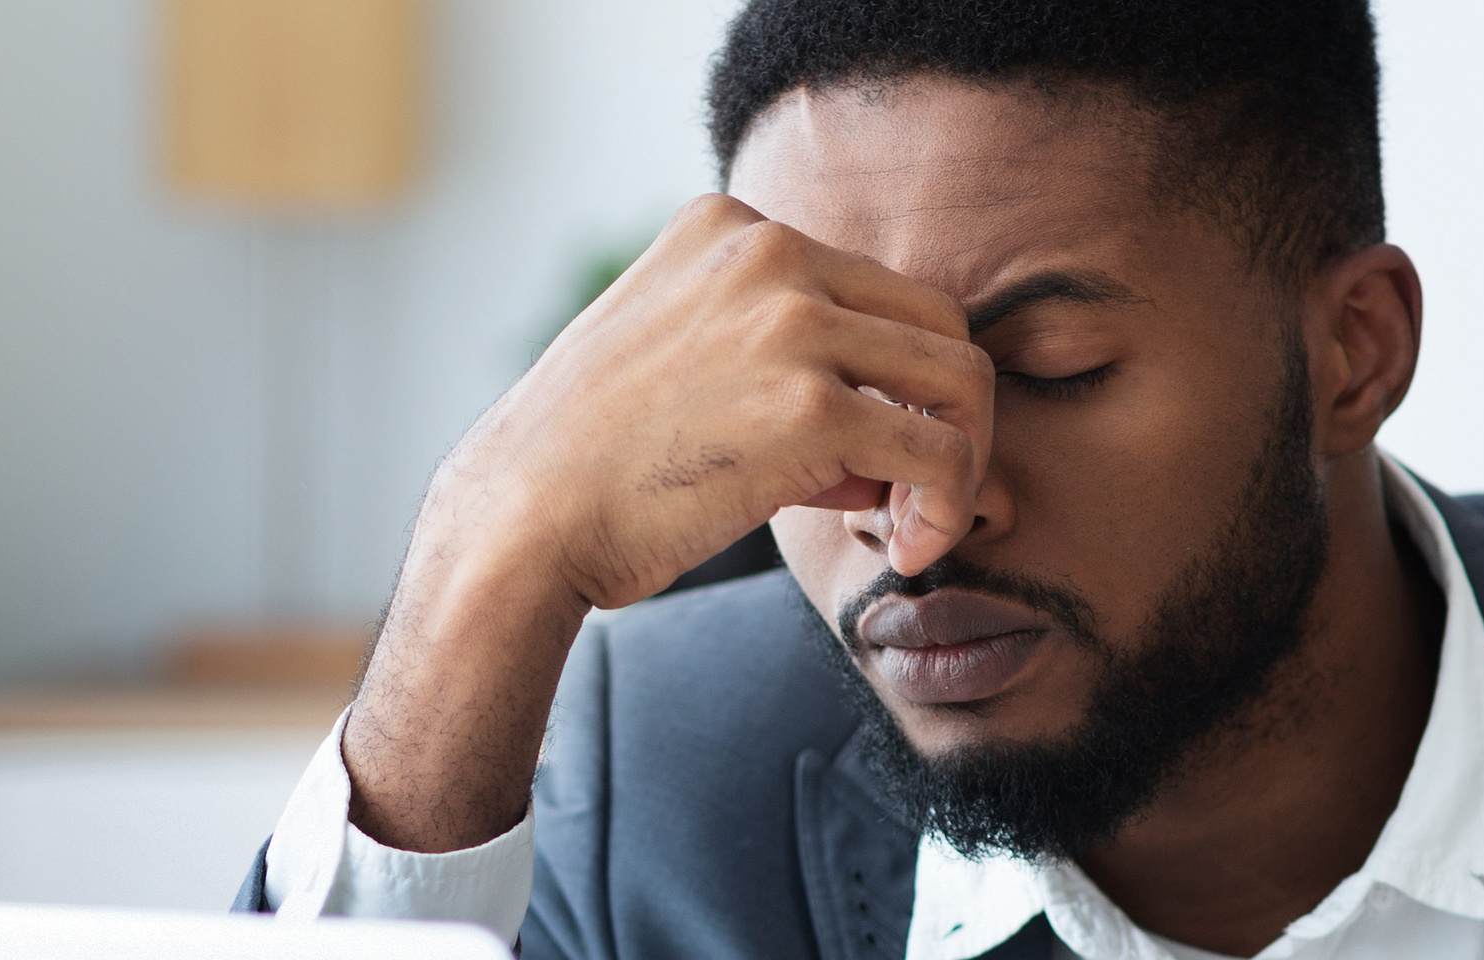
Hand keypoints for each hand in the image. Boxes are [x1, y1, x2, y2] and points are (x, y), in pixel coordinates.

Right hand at [332, 195, 989, 852]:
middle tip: (912, 494)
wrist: (522, 520)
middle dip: (944, 414)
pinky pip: (942, 451)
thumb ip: (780, 364)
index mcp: (731, 226)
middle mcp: (768, 249)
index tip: (862, 453)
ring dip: (960, 460)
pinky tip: (913, 549)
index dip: (888, 378)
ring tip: (918, 525)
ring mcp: (792, 321)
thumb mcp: (680, 359)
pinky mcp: (811, 404)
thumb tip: (897, 436)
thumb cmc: (594, 465)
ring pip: (961, 377)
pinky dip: (951, 507)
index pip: (873, 289)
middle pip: (937, 321)